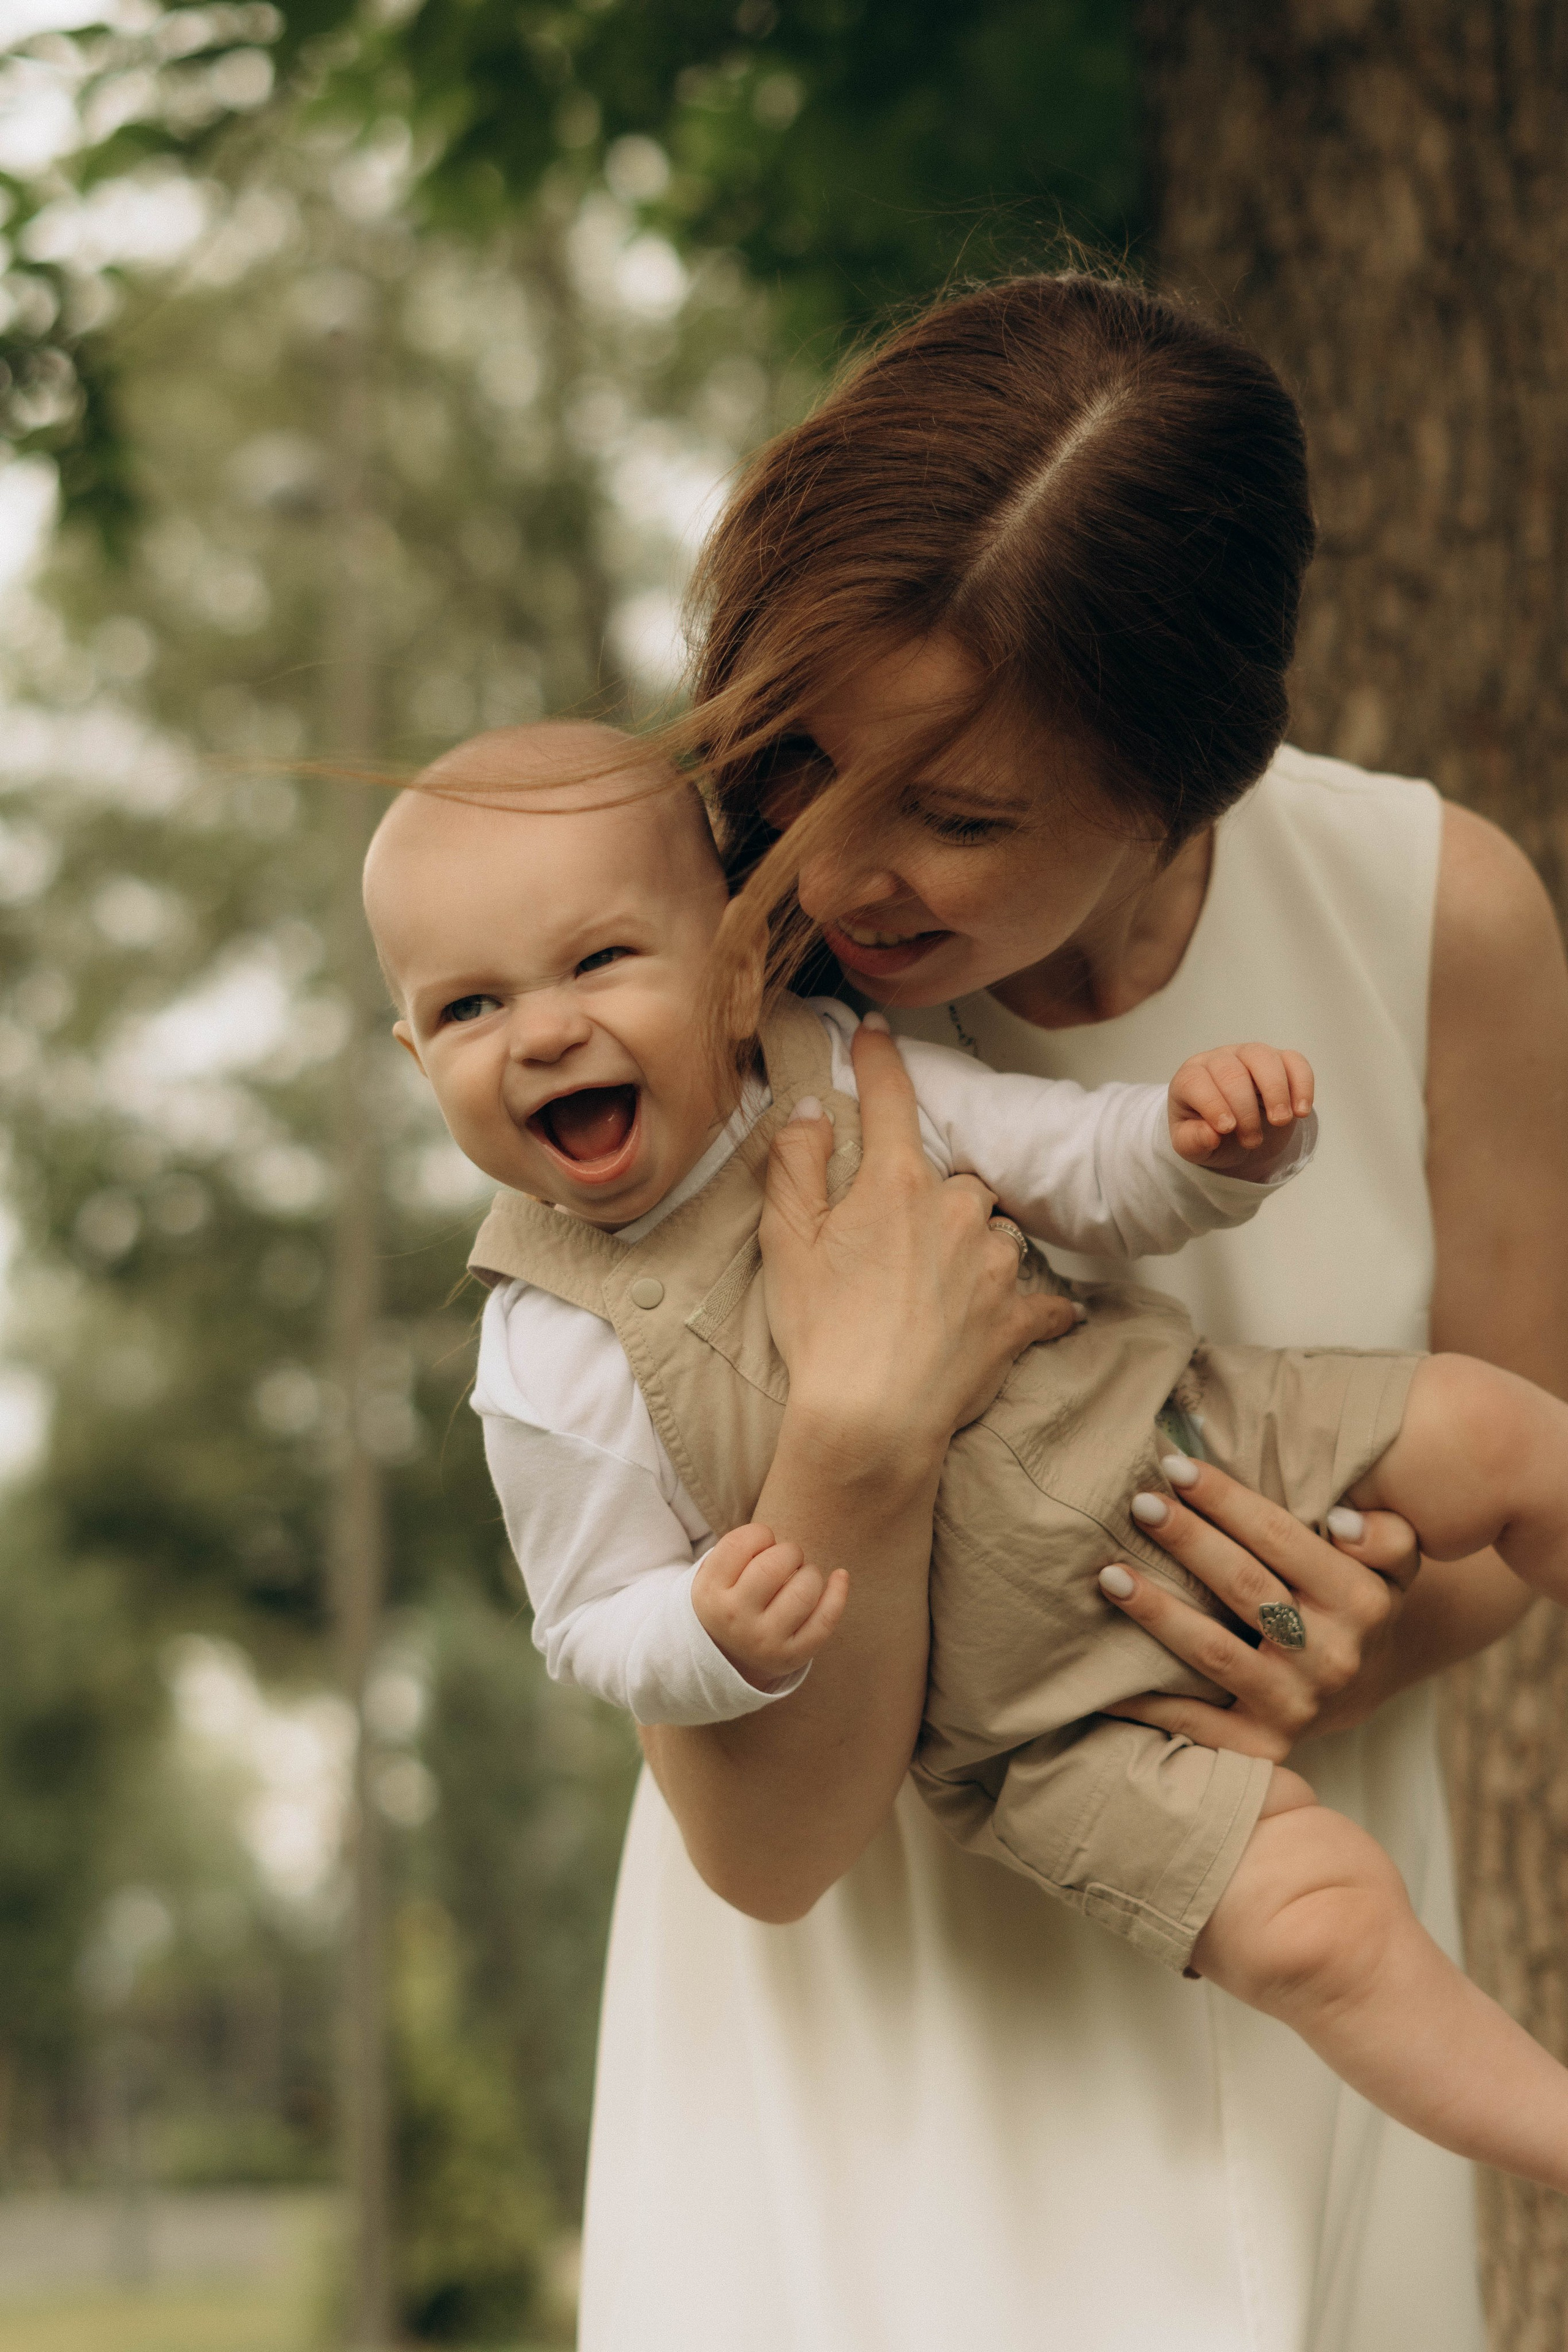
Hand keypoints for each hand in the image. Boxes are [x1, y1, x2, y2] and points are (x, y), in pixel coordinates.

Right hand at [692, 1522, 848, 1690]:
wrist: (728, 1659)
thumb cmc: (730, 1602)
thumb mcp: (714, 1578)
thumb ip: (736, 1550)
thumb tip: (776, 1538)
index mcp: (710, 1592)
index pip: (739, 1543)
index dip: (760, 1534)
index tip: (763, 1543)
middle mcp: (735, 1618)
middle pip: (774, 1565)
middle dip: (789, 1551)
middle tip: (787, 1560)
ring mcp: (765, 1640)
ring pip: (805, 1590)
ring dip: (810, 1573)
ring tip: (801, 1578)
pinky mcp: (793, 1655)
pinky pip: (826, 1619)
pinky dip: (838, 1593)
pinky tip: (839, 1577)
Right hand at [760, 1016, 1081, 1465]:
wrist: (871, 1419)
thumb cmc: (822, 1330)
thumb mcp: (786, 1239)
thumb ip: (796, 1162)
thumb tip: (810, 1110)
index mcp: (896, 1183)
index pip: (891, 1100)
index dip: (880, 1059)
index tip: (876, 1032)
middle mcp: (957, 1210)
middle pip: (956, 1178)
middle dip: (934, 1197)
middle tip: (899, 1240)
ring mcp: (995, 1264)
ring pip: (995, 1233)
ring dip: (976, 1249)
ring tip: (941, 1288)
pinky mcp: (1018, 1318)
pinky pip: (1042, 1302)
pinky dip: (1035, 1307)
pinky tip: (1036, 1316)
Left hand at [1095, 1456, 1421, 1758]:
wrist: (1360, 1682)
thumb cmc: (1356, 1597)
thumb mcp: (1392, 1561)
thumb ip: (1384, 1534)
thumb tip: (1340, 1521)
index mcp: (1361, 1602)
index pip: (1282, 1538)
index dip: (1226, 1500)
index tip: (1176, 1468)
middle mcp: (1331, 1657)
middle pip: (1245, 1588)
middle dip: (1188, 1541)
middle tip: (1139, 1504)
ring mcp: (1296, 1705)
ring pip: (1215, 1652)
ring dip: (1157, 1612)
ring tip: (1109, 1574)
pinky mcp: (1262, 1746)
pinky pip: (1197, 1724)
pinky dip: (1149, 1704)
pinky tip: (1105, 1676)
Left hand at [1168, 1042, 1314, 1180]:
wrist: (1235, 1132)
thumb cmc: (1209, 1133)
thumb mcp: (1191, 1145)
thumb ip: (1193, 1141)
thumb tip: (1210, 1135)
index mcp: (1190, 1078)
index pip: (1195, 1082)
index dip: (1212, 1105)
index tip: (1227, 1129)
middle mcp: (1218, 1060)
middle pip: (1232, 1072)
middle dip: (1245, 1109)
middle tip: (1252, 1140)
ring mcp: (1249, 1055)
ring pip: (1263, 1057)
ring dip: (1275, 1092)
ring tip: (1279, 1121)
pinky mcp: (1279, 1061)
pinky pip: (1294, 1061)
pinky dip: (1301, 1084)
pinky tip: (1301, 1111)